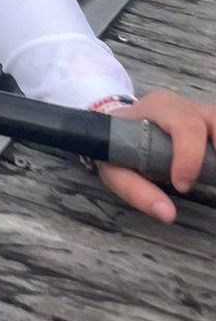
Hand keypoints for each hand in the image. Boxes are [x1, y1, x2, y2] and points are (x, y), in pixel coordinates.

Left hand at [92, 89, 215, 221]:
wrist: (116, 128)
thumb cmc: (117, 146)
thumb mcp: (115, 168)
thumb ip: (135, 190)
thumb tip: (167, 214)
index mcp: (157, 108)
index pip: (184, 125)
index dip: (190, 156)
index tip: (182, 186)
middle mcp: (183, 106)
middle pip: (213, 119)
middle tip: (209, 179)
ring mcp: (199, 111)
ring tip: (211, 175)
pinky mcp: (209, 123)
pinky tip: (212, 170)